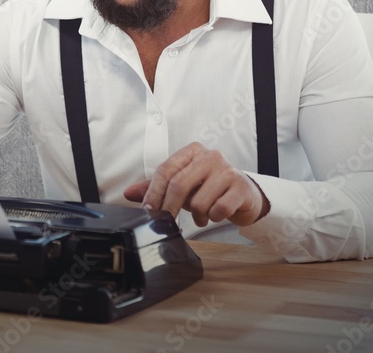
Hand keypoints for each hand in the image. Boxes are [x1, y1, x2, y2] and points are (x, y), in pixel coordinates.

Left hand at [123, 142, 269, 226]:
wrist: (244, 195)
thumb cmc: (210, 187)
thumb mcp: (183, 184)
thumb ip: (157, 187)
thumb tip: (128, 193)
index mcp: (192, 151)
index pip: (166, 170)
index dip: (154, 192)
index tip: (148, 210)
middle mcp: (210, 155)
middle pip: (179, 184)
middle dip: (169, 208)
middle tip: (167, 221)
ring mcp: (227, 170)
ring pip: (199, 202)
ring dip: (197, 216)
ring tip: (202, 214)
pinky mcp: (240, 187)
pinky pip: (218, 209)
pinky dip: (213, 217)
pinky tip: (216, 214)